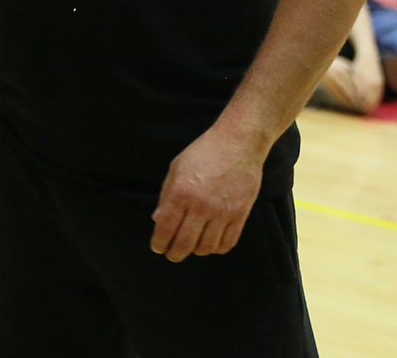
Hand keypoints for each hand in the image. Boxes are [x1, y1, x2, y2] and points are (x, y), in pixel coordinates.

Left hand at [150, 125, 264, 262]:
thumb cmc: (203, 152)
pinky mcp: (240, 213)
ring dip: (196, 250)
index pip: (165, 230)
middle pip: (184, 244)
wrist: (238, 142)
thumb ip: (166, 196)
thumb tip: (157, 220)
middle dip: (174, 254)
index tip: (158, 247)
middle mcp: (200, 205)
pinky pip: (227, 243)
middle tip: (173, 254)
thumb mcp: (177, 168)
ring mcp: (222, 211)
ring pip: (206, 247)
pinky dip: (217, 248)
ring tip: (193, 244)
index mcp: (181, 192)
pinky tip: (211, 242)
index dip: (159, 244)